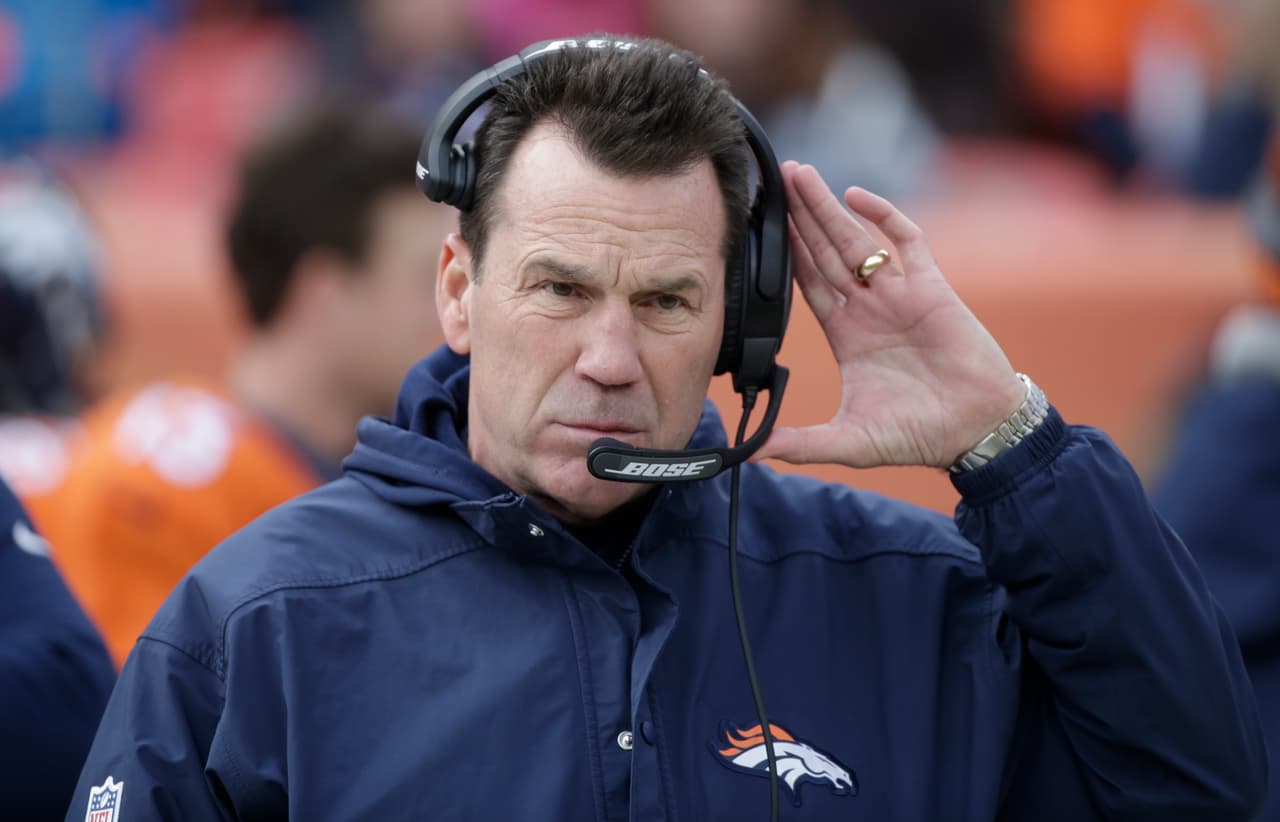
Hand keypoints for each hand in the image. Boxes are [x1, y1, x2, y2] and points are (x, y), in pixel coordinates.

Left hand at [755, 162, 1025, 469]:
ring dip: (828, 208)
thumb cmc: (918, 435)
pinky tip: (857, 196)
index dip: (785, 255)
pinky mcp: (932, 288)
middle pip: (826, 252)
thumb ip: (800, 443)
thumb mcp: (849, 441)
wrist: (977, 430)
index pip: (807, 285)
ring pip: (857, 240)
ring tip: (800, 174)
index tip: (758, 228)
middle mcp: (869, 308)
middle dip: (801, 216)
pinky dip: (884, 216)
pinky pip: (907, 241)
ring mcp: (899, 294)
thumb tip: (749, 454)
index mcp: (846, 335)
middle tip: (774, 179)